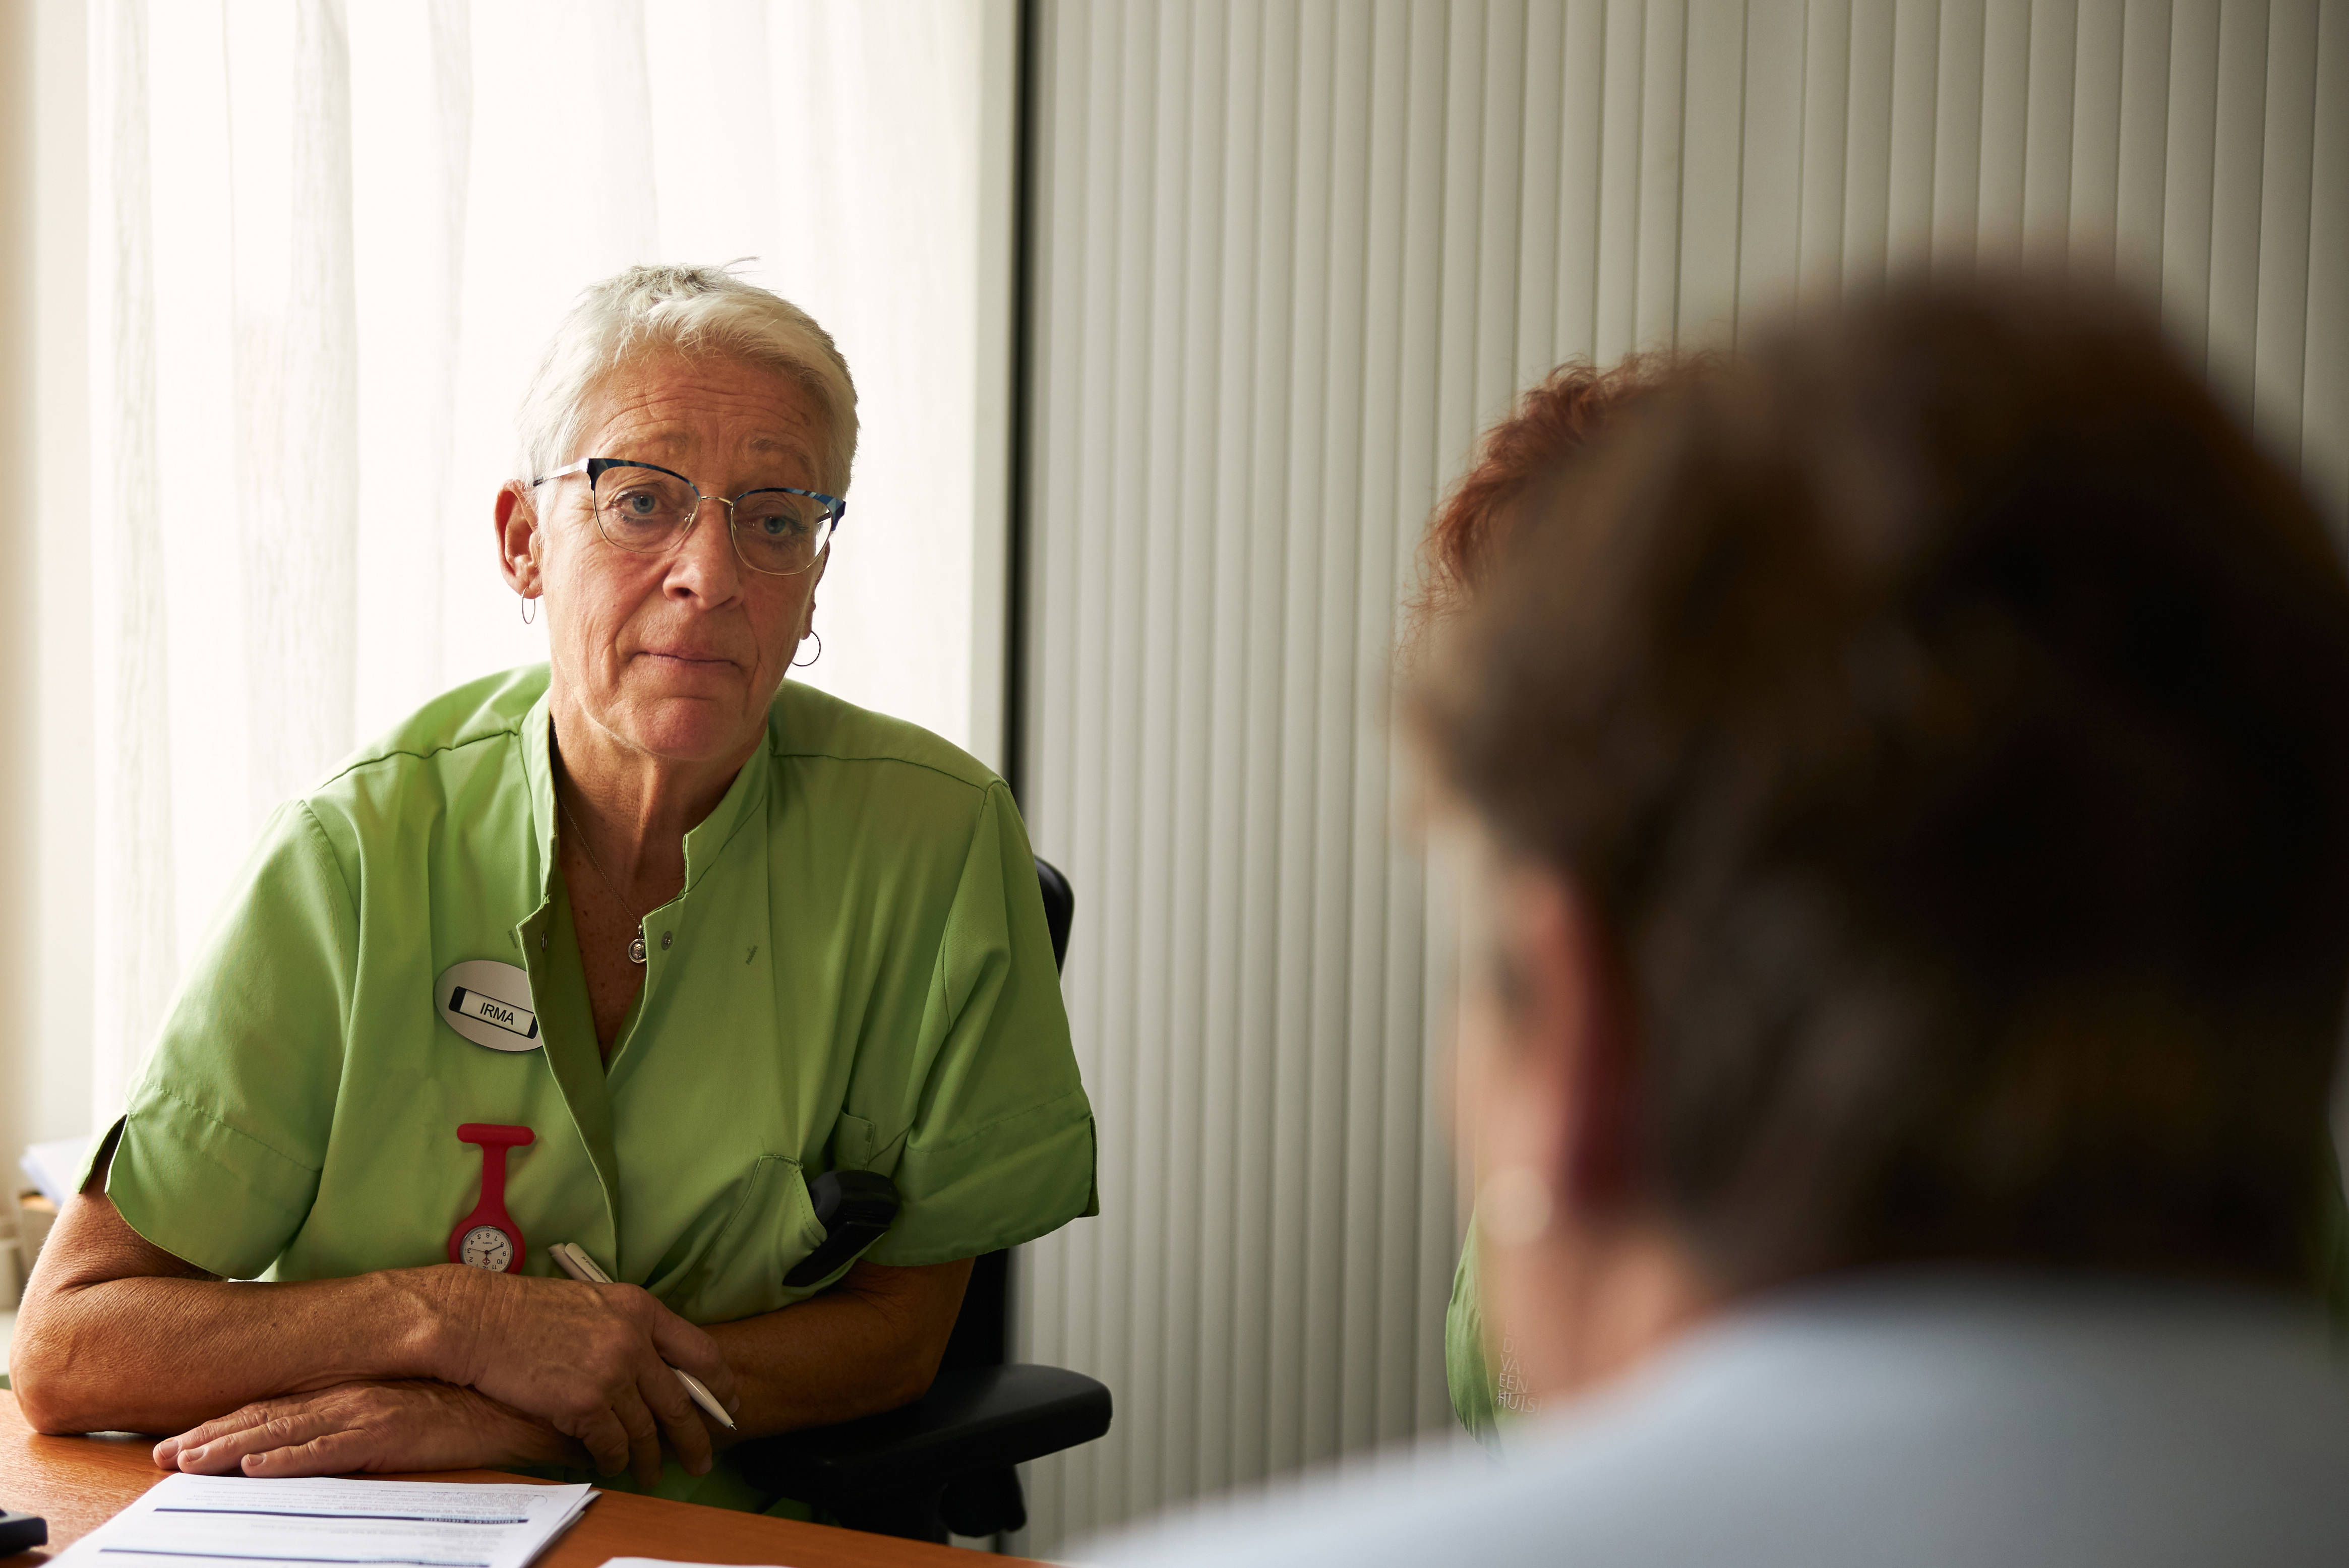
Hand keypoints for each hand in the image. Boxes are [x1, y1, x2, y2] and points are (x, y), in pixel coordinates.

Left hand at [152, 1380, 580, 1477]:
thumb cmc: (463, 1414)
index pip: (273, 1410)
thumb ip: (356, 1426)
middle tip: (162, 1455)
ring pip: (286, 1431)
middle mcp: (352, 1397)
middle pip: (266, 1418)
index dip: (222, 1426)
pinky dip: (291, 1456)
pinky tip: (258, 1466)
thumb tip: (310, 1440)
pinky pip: (332, 1448)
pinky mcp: (392, 1432)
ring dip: (232, 1447)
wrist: (519, 1408)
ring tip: (189, 1461)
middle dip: (209, 1438)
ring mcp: (370, 1412)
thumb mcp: (399, 1417)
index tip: (178, 1443)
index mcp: (350, 1394)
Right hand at [430, 1264, 740, 1485]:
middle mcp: (634, 1340)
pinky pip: (612, 1443)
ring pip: (647, 1429)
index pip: (701, 1351)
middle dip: (694, 1437)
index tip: (729, 1404)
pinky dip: (615, 1458)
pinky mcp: (584, 1403)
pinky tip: (614, 1464)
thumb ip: (629, 1331)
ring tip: (652, 1473)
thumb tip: (655, 1367)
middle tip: (703, 1459)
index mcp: (641, 1310)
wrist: (479, 1320)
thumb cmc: (525, 1312)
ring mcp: (611, 1372)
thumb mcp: (594, 1305)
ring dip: (651, 1457)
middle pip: (680, 1400)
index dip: (720, 1384)